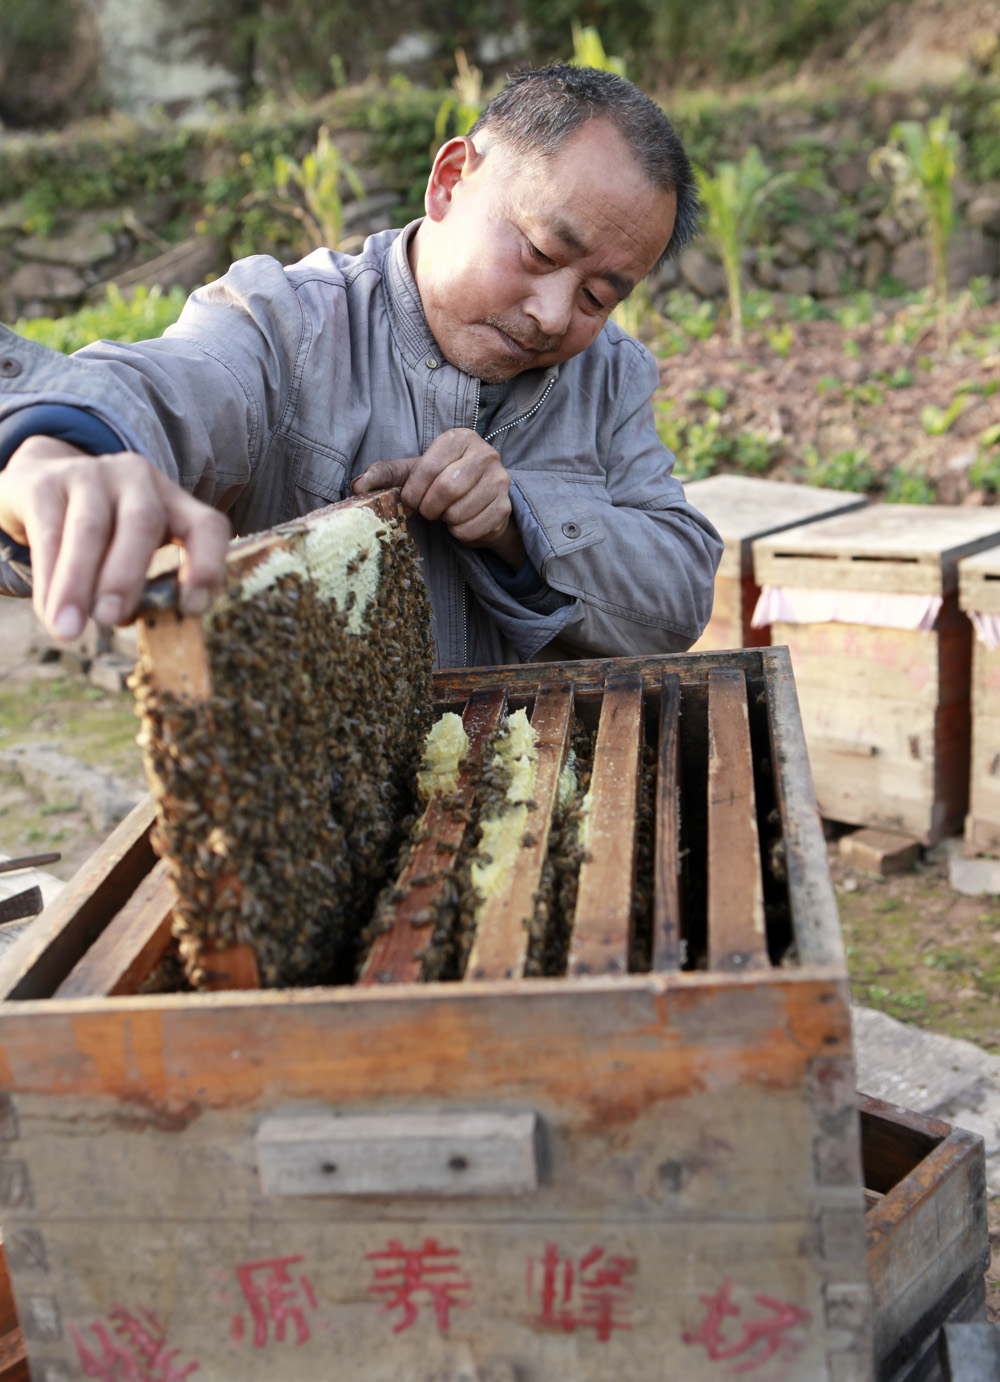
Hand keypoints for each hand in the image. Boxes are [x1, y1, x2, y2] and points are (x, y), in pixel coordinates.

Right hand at [0, 436, 231, 639]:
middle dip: (128, 575)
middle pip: (143, 521)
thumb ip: (141, 584)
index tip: (191, 609)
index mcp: (174, 501)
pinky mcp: (46, 482)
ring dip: (79, 582)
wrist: (40, 483)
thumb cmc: (101, 538)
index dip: (207, 566)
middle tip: (110, 617)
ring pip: (91, 528)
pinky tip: (47, 611)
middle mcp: (138, 479)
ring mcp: (92, 475)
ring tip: (69, 629)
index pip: (207, 525)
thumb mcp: (131, 552)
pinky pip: (50, 532)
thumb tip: (128, 619)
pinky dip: (49, 576)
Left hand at [352, 428, 525, 568]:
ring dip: (446, 521)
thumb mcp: (412, 472)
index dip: (414, 492)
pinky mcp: (505, 507)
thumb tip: (356, 487)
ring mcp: (500, 480)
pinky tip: (462, 521)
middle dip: (429, 508)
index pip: (429, 468)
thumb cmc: (440, 481)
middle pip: (447, 490)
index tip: (411, 501)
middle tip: (429, 510)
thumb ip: (385, 474)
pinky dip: (460, 533)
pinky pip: (472, 529)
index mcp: (460, 438)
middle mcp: (486, 454)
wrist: (478, 501)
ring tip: (448, 512)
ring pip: (460, 512)